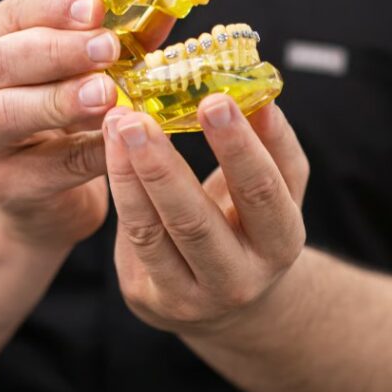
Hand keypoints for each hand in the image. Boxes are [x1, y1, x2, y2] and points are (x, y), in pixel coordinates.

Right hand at [0, 0, 169, 248]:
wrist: (40, 191)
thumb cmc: (64, 116)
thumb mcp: (84, 72)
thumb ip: (120, 43)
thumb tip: (167, 10)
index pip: (13, 14)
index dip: (54, 8)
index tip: (95, 8)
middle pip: (3, 59)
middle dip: (59, 51)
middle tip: (107, 48)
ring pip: (9, 113)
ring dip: (61, 101)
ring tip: (106, 94)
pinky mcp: (4, 184)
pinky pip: (50, 166)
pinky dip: (89, 152)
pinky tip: (120, 142)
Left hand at [103, 96, 308, 335]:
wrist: (230, 300)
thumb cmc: (254, 224)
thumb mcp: (279, 188)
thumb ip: (273, 142)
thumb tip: (258, 92)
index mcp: (280, 244)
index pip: (260, 193)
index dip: (239, 147)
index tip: (214, 100)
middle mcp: (237, 280)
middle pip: (196, 223)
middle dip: (163, 168)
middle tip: (139, 118)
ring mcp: (188, 297)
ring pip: (152, 231)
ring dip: (129, 173)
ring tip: (117, 124)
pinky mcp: (146, 297)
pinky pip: (131, 236)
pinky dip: (120, 189)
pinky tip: (112, 149)